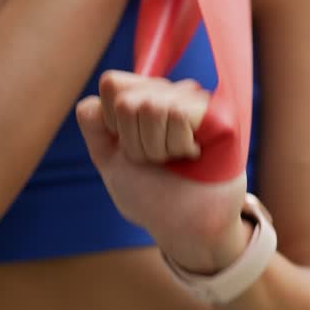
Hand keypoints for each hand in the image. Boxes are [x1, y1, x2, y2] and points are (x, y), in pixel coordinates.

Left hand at [76, 71, 248, 272]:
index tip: (131, 150)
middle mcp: (170, 92)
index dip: (112, 124)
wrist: (186, 226)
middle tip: (158, 160)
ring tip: (177, 160)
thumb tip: (92, 101)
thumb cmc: (152, 195)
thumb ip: (94, 128)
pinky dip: (179, 145)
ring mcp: (195, 99)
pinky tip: (194, 154)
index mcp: (144, 98)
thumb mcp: (111, 162)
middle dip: (135, 143)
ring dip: (159, 148)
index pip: (112, 84)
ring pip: (152, 107)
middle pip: (127, 100)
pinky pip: (179, 113)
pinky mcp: (217, 111)